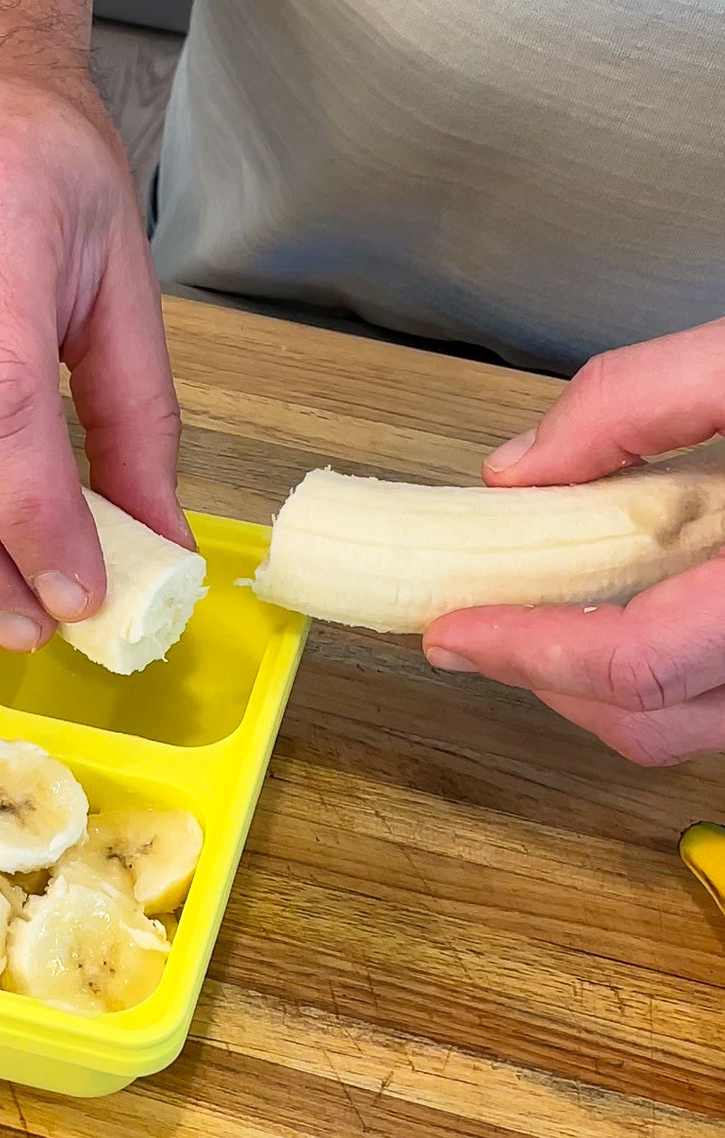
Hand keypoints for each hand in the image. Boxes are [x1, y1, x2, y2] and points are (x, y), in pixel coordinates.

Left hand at [424, 318, 724, 764]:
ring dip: (594, 687)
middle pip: (651, 722)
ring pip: (688, 731)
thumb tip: (515, 471)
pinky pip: (721, 707)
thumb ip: (646, 395)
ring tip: (547, 615)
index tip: (450, 629)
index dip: (529, 653)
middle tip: (481, 623)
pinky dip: (654, 677)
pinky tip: (631, 610)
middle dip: (546, 677)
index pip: (640, 663)